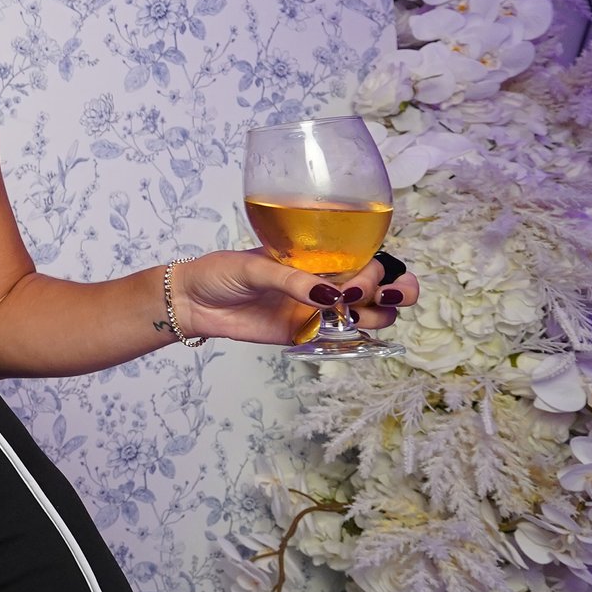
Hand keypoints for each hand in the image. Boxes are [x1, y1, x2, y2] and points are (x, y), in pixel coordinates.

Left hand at [174, 249, 421, 344]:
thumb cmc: (220, 272)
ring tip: (350, 318)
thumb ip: (290, 279)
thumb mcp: (253, 266)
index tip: (353, 286)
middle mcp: (329, 279)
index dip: (376, 272)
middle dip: (398, 291)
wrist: (192, 303)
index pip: (370, 257)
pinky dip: (357, 337)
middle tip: (372, 299)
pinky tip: (342, 332)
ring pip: (375, 312)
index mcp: (320, 254)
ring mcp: (322, 308)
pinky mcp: (308, 333)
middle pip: (386, 284)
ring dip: (379, 315)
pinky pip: (346, 337)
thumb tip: (327, 296)